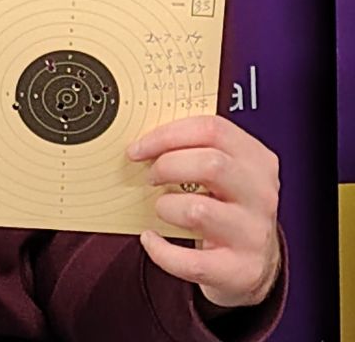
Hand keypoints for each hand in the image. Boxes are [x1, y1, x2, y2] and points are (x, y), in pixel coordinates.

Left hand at [128, 116, 281, 309]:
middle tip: (151, 176)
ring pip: (198, 211)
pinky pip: (191, 260)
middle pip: (211, 165)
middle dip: (167, 166)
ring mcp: (253, 234)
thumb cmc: (227, 205)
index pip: (212, 130)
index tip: (139, 147)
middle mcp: (260, 194)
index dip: (168, 135)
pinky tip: (151, 239)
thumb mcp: (224, 170)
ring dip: (166, 207)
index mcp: (256, 159)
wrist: (254, 262)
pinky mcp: (240, 270)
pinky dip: (161, 250)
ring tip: (162, 207)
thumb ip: (193, 149)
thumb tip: (144, 142)